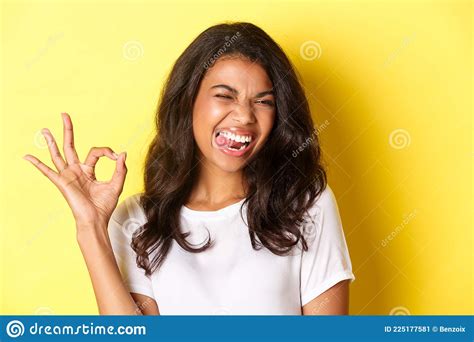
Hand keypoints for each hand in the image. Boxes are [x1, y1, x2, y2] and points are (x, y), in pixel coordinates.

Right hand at [23, 113, 126, 229]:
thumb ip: (120, 169)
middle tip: (65, 115)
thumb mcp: (116, 184)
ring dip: (51, 142)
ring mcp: (68, 176)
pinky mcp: (62, 182)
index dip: (107, 151)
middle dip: (68, 130)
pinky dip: (37, 164)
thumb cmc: (104, 206)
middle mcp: (76, 171)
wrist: (96, 219)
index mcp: (88, 170)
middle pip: (70, 146)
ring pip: (57, 155)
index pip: (95, 152)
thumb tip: (123, 153)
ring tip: (45, 129)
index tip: (116, 157)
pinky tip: (27, 157)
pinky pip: (47, 172)